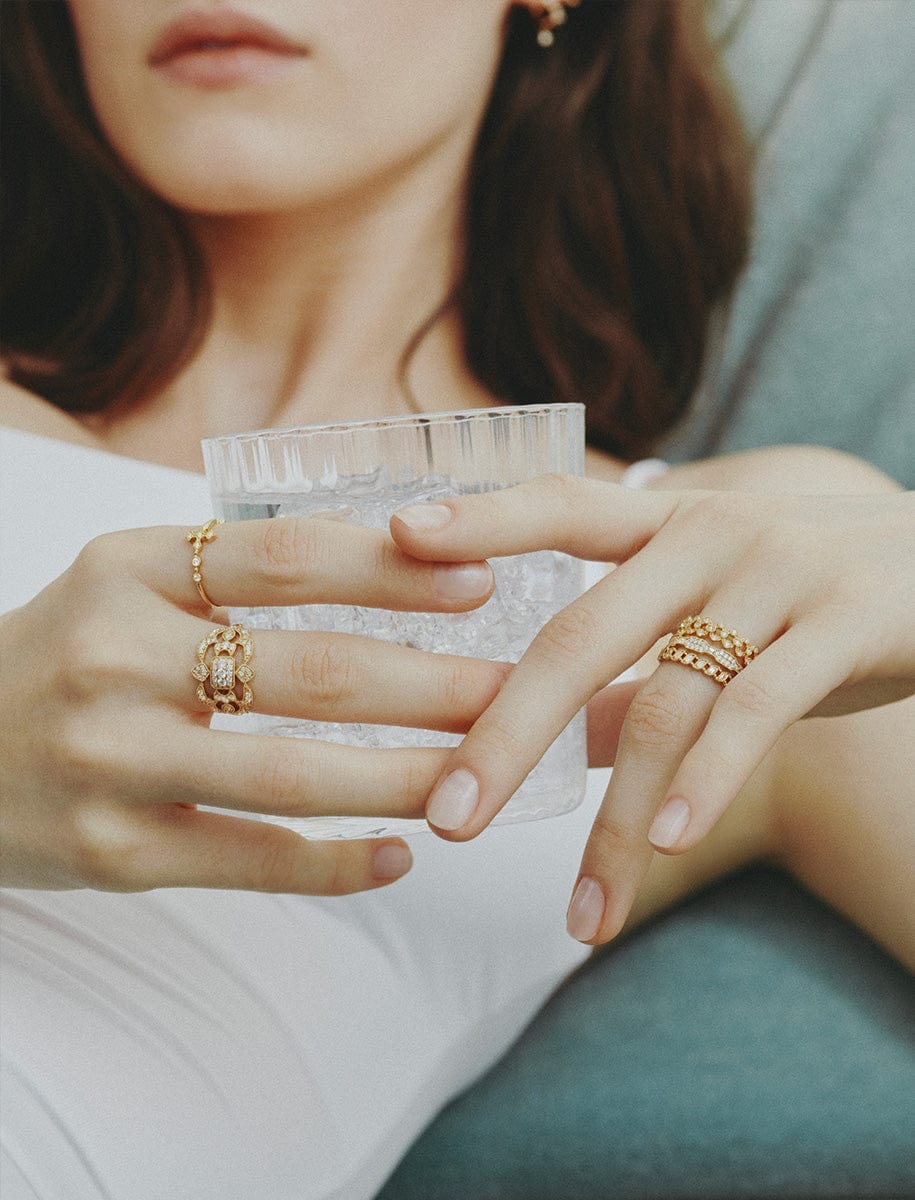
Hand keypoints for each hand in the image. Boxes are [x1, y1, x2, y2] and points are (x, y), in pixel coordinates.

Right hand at [0, 518, 499, 892]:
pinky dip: (334, 864)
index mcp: (126, 569)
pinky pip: (248, 860)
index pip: (284, 558)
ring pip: (292, 774)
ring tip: (482, 776)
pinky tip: (400, 855)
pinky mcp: (110, 850)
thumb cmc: (63, 656)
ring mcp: (110, 759)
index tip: (482, 581)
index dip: (392, 569)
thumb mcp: (124, 584)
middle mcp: (116, 657)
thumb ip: (228, 571)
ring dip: (405, 779)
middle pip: (311, 671)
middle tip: (518, 693)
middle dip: (433, 686)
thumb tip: (393, 558)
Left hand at [390, 477, 914, 942]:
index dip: (478, 517)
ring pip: (669, 703)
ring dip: (619, 821)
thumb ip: (630, 666)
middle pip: (582, 634)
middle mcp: (710, 536)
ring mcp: (780, 573)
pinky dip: (709, 783)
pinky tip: (672, 844)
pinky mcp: (848, 622)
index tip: (397, 537)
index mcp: (667, 524)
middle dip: (506, 733)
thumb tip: (537, 738)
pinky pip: (757, 711)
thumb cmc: (811, 590)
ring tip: (581, 912)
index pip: (557, 505)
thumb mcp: (716, 608)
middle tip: (448, 818)